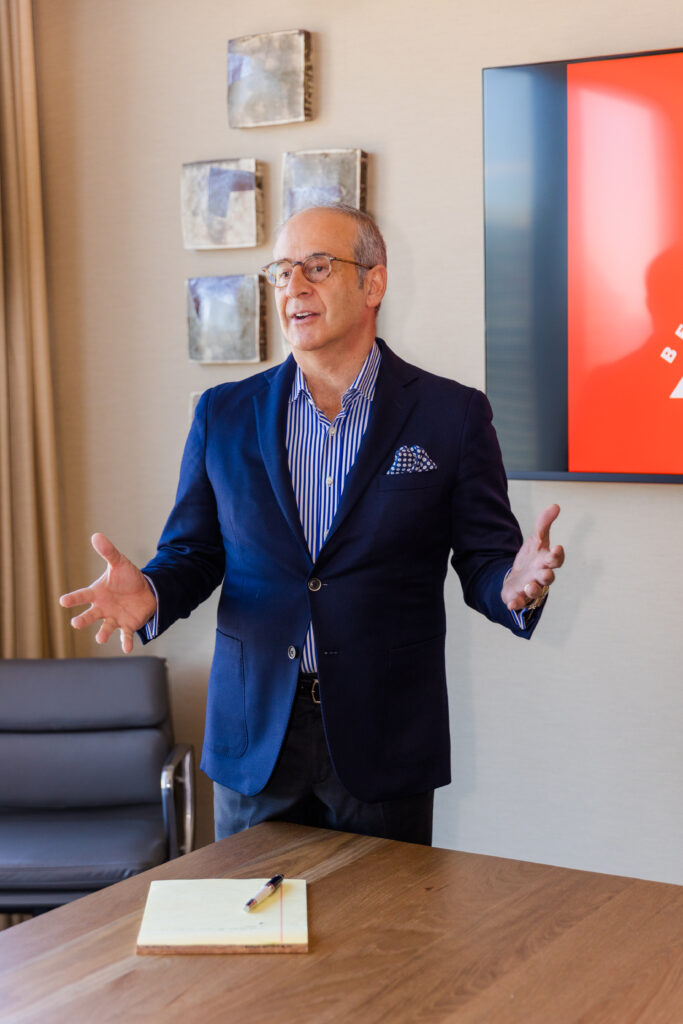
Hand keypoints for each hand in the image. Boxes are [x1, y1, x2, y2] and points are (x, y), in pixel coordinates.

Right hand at [59, 533, 156, 652]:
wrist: (146, 591)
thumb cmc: (128, 578)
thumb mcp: (119, 563)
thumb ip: (108, 552)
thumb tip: (95, 535)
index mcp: (97, 594)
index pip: (82, 596)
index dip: (73, 599)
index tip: (63, 601)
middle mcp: (102, 608)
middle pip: (90, 615)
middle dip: (83, 620)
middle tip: (76, 623)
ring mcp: (114, 618)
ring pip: (105, 628)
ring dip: (102, 634)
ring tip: (100, 639)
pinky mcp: (127, 626)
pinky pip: (125, 636)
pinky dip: (125, 642)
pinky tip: (126, 648)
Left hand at [501, 504, 564, 612]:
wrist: (518, 577)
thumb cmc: (532, 559)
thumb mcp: (536, 539)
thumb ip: (543, 523)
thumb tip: (555, 505)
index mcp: (546, 562)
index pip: (556, 559)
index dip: (558, 555)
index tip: (557, 548)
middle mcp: (540, 576)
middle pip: (547, 577)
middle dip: (547, 575)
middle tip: (546, 572)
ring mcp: (530, 587)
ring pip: (535, 591)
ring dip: (532, 589)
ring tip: (529, 586)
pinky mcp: (519, 597)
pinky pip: (519, 602)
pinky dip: (516, 603)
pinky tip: (511, 603)